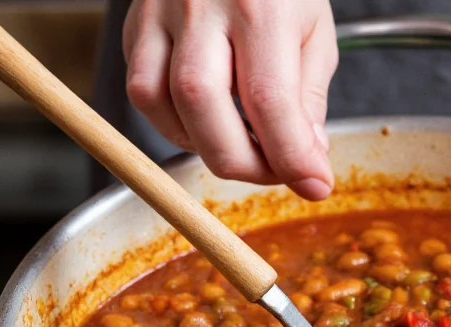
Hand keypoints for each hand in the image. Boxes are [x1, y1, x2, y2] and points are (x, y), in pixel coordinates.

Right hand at [123, 0, 336, 199]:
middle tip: (273, 171)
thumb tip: (305, 160)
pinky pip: (141, 90)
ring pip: (159, 102)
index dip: (292, 157)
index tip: (314, 185)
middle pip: (203, 106)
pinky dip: (174, 122)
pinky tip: (206, 122)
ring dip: (202, 144)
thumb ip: (308, 99)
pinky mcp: (135, 25)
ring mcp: (159, 12)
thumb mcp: (314, 31)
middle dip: (241, 161)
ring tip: (241, 145)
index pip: (270, 101)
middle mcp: (202, 6)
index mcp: (260, 7)